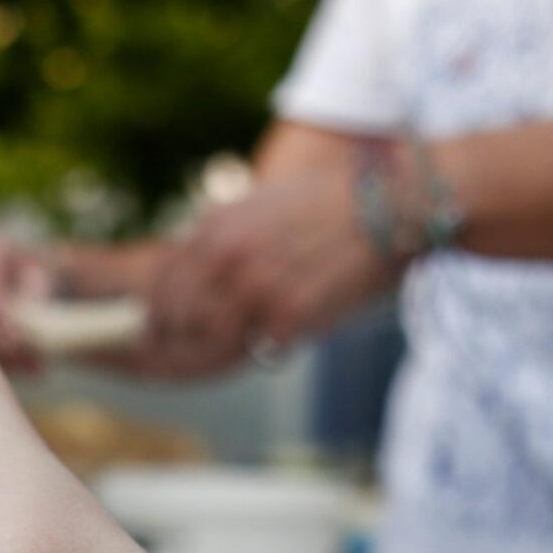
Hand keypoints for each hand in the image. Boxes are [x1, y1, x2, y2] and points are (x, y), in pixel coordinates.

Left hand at [130, 170, 396, 375]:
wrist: (388, 207)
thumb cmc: (328, 205)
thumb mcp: (260, 204)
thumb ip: (222, 235)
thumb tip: (190, 266)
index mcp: (215, 228)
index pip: (164, 285)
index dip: (164, 312)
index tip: (170, 326)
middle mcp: (227, 258)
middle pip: (180, 318)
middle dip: (189, 333)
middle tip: (209, 340)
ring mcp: (256, 289)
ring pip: (215, 338)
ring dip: (230, 341)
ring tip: (257, 330)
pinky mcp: (290, 316)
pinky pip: (264, 347)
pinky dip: (277, 344)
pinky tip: (296, 326)